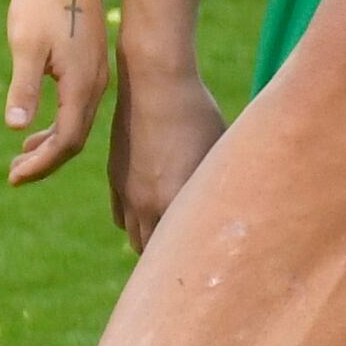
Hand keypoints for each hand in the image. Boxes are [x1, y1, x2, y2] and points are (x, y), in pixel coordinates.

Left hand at [0, 0, 107, 186]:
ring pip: (77, 125)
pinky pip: (77, 109)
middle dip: (45, 162)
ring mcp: (96, 75)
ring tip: (20, 158)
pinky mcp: (89, 66)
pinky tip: (34, 129)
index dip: (41, 165)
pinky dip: (57, 126)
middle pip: (75, 139)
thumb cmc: (43, 1)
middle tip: (12, 176)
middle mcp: (95, 84)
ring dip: (50, 145)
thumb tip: (15, 128)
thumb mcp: (26, 45)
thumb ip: (24, 87)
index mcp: (82, 83)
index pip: (66, 141)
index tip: (13, 177)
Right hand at [109, 55, 229, 248]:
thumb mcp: (217, 153)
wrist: (155, 85)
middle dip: (171, 256)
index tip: (210, 261)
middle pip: (153, 253)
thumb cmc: (198, 114)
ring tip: (172, 236)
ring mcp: (127, 193)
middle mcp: (146, 205)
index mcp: (176, 202)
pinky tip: (152, 212)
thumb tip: (231, 208)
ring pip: (135, 236)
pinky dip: (135, 221)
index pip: (183, 251)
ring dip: (151, 239)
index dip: (196, 258)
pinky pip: (120, 216)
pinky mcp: (114, 179)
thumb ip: (216, 188)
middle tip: (192, 253)